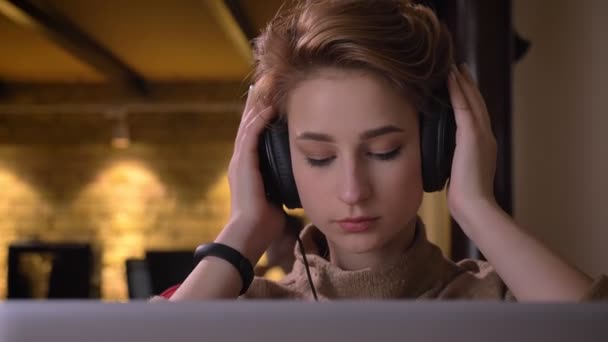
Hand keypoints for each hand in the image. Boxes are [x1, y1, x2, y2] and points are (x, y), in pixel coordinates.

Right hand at [215, 86, 285, 262]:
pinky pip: (250, 135)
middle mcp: (241, 160)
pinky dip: (259, 120)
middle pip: (248, 123)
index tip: (270, 99)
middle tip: (264, 81)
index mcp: (249, 167)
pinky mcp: (243, 164)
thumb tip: (302, 182)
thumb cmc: (265, 222)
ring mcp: (240, 160)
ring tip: (265, 85)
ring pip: (248, 124)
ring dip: (257, 104)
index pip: (254, 134)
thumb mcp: (278, 198)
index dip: (260, 115)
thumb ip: (285, 185)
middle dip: (256, 102)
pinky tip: (268, 107)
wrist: (250, 233)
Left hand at [446, 64, 497, 224]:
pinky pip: (464, 106)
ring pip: (472, 100)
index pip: (476, 116)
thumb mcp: (458, 173)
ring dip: (463, 82)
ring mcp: (481, 134)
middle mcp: (486, 136)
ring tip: (454, 67)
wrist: (474, 205)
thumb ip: (453, 161)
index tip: (461, 85)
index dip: (469, 99)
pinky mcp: (472, 135)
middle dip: (468, 85)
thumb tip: (441, 159)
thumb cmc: (464, 197)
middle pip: (477, 103)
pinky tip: (451, 78)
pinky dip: (458, 90)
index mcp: (483, 145)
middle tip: (459, 67)